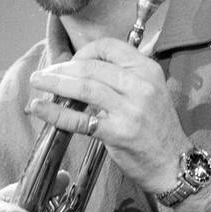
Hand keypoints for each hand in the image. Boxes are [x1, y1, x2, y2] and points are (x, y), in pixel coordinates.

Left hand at [26, 39, 189, 194]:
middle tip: (43, 75)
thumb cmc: (158, 129)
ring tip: (36, 83)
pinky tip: (39, 108)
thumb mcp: (150, 92)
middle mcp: (140, 86)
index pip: (108, 47)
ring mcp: (129, 110)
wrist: (174, 164)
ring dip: (54, 84)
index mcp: (148, 70)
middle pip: (90, 67)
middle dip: (60, 69)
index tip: (71, 63)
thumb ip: (123, 78)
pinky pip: (79, 119)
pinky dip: (55, 113)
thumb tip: (83, 70)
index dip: (83, 52)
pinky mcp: (117, 133)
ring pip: (83, 88)